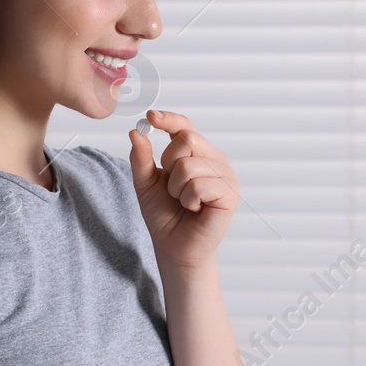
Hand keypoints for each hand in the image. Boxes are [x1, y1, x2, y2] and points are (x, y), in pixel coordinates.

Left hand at [127, 110, 237, 272]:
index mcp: (199, 154)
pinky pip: (198, 185)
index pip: (186, 126)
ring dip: (177, 189)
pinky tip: (195, 209)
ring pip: (189, 165)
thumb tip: (135, 132)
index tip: (151, 117)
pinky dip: (188, 200)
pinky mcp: (230, 194)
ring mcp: (226, 176)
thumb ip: (141, 158)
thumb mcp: (145, 183)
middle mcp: (216, 160)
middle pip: (187, 139)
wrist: (175, 248)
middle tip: (173, 187)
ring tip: (184, 202)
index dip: (169, 119)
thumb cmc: (165, 216)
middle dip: (169, 164)